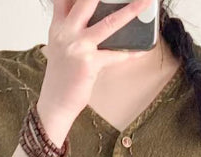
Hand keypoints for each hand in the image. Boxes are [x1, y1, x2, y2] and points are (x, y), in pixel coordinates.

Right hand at [40, 0, 152, 120]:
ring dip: (130, 11)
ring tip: (144, 3)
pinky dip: (131, 53)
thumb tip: (93, 17)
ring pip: (109, 23)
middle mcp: (66, 33)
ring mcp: (78, 47)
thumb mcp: (60, 47)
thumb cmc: (61, 77)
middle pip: (86, 1)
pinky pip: (116, 55)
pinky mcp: (89, 63)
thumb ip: (71, 28)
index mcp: (58, 27)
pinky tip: (141, 50)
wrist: (55, 103)